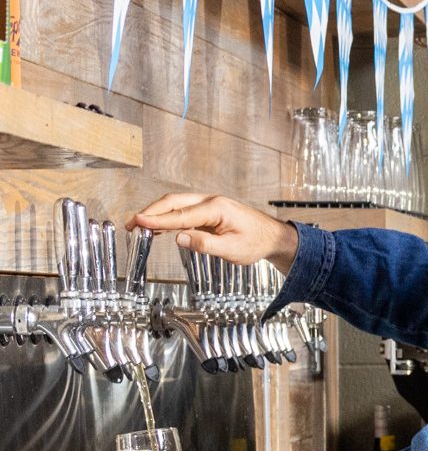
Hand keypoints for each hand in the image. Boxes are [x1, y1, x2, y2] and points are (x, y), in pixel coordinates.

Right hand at [129, 193, 298, 271]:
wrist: (273, 237)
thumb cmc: (257, 242)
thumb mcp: (232, 249)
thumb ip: (205, 244)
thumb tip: (180, 238)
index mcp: (216, 208)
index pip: (181, 215)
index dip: (157, 220)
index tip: (138, 222)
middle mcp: (211, 202)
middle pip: (174, 203)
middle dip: (151, 212)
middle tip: (131, 224)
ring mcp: (209, 205)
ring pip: (177, 205)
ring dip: (157, 214)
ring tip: (139, 226)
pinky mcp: (209, 211)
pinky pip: (184, 212)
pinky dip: (169, 218)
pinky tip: (158, 227)